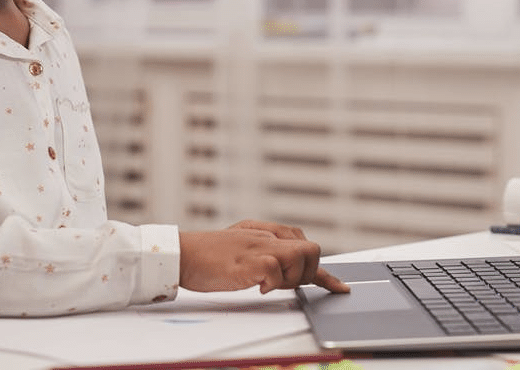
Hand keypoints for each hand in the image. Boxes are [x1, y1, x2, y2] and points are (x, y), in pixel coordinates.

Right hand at [179, 220, 350, 294]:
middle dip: (307, 273)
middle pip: (311, 250)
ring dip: (291, 277)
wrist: (181, 254)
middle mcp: (265, 236)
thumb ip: (264, 250)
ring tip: (269, 284)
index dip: (324, 271)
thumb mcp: (241, 246)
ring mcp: (257, 247)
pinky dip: (272, 283)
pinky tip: (258, 287)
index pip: (304, 245)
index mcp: (265, 231)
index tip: (338, 286)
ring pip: (299, 256)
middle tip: (285, 284)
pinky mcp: (246, 262)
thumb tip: (284, 266)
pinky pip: (275, 269)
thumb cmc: (208, 255)